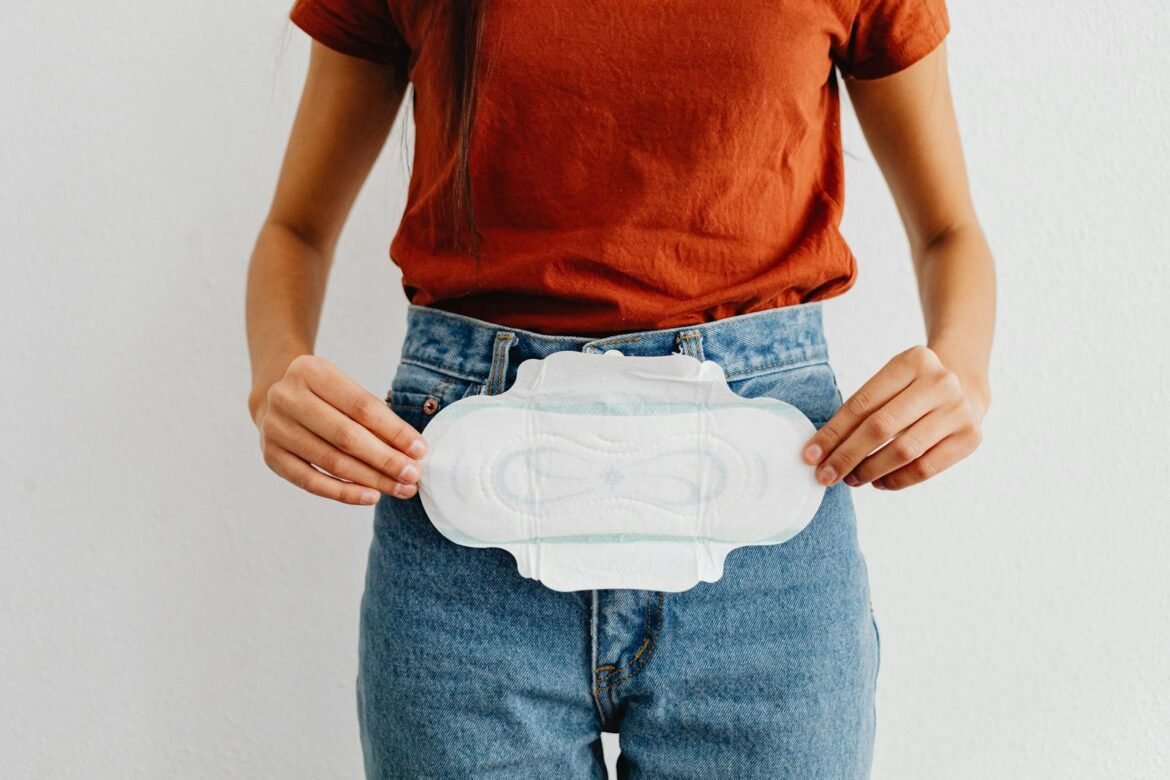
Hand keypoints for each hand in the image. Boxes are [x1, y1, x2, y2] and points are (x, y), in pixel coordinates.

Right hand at [252, 354, 428, 504]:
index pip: (362, 407)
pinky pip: (311, 481)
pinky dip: (344, 492)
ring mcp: (274, 428)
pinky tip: (371, 496)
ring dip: (371, 479)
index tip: (420, 450)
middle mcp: (287, 397)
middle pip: (346, 437)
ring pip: (332, 462)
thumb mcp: (345, 389)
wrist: (275, 397)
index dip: (394, 431)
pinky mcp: (270, 456)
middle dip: (386, 459)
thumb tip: (412, 451)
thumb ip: (374, 415)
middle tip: (413, 475)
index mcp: (311, 371)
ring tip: (400, 488)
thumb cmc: (325, 395)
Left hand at [801, 345, 987, 490]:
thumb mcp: (891, 381)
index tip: (810, 455)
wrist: (966, 385)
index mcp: (913, 361)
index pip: (862, 403)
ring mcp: (959, 409)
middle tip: (825, 475)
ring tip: (851, 479)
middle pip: (880, 428)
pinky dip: (896, 480)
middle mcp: (939, 382)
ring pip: (903, 451)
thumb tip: (822, 450)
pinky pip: (925, 468)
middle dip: (846, 456)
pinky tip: (879, 482)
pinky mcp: (970, 437)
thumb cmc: (912, 388)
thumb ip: (862, 409)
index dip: (832, 433)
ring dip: (870, 470)